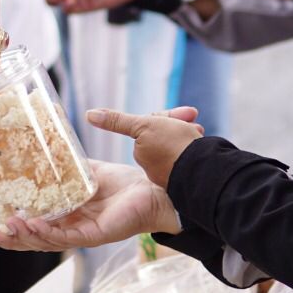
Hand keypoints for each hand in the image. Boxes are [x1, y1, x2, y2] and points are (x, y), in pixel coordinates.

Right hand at [0, 160, 180, 251]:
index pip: (38, 224)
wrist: (155, 189)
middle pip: (38, 238)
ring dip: (25, 236)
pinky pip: (67, 237)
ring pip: (48, 241)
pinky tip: (32, 225)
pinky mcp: (95, 235)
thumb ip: (71, 166)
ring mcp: (84, 233)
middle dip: (13, 238)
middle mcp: (75, 227)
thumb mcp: (91, 171)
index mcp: (71, 215)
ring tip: (6, 228)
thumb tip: (51, 145)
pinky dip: (48, 232)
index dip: (17, 225)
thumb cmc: (128, 183)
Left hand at [87, 106, 205, 187]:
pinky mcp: (185, 178)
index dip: (170, 116)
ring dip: (189, 134)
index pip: (153, 125)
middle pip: (166, 133)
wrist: (204, 170)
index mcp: (143, 151)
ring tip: (198, 134)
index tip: (188, 114)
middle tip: (193, 120)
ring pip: (179, 142)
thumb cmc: (174, 145)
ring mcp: (171, 172)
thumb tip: (89, 114)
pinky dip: (196, 148)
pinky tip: (203, 145)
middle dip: (180, 124)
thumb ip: (117, 121)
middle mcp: (154, 165)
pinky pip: (189, 155)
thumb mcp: (145, 125)